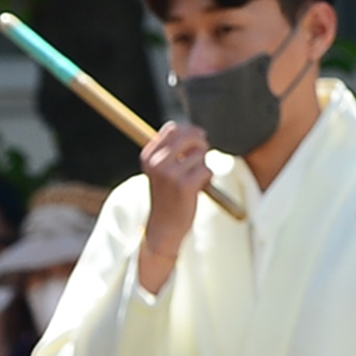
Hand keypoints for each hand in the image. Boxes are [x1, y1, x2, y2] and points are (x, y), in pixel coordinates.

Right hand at [131, 121, 213, 290]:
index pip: (173, 128)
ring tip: (194, 179)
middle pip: (189, 135)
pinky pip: (207, 170)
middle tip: (201, 157)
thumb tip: (196, 131)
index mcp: (149, 155)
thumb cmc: (169, 195)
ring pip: (200, 153)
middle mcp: (156, 162)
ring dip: (203, 165)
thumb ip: (175, 150)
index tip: (194, 144)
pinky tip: (197, 190)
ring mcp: (170, 174)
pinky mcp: (184, 186)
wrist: (164, 227)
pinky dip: (207, 179)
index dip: (189, 133)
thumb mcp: (163, 169)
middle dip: (201, 143)